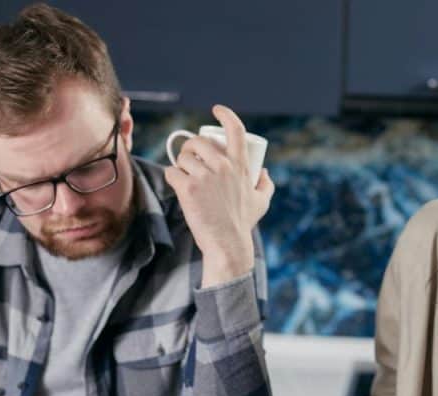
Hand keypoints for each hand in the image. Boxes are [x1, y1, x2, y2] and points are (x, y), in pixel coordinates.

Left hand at [163, 105, 274, 285]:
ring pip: (182, 157)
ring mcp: (204, 176)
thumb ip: (266, 184)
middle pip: (198, 142)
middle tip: (189, 159)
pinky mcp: (187, 188)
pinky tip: (176, 185)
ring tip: (184, 176)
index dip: (226, 115)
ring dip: (180, 164)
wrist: (227, 243)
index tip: (217, 110)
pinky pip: (171, 172)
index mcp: (239, 165)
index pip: (235, 130)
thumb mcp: (261, 201)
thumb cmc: (243, 223)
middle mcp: (223, 166)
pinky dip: (171, 177)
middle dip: (190, 147)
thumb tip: (263, 172)